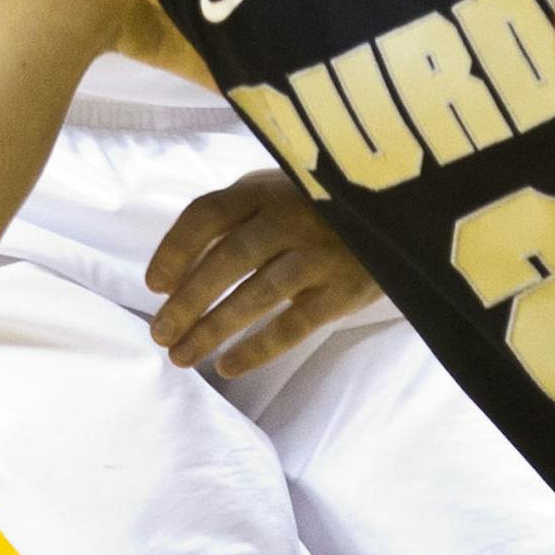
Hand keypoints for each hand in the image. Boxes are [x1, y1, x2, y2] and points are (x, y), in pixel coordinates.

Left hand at [145, 170, 381, 376]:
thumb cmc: (321, 206)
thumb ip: (237, 215)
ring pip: (256, 296)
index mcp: (267, 187)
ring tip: (181, 357)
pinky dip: (258, 348)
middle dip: (187, 301)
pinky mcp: (344, 290)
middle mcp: (291, 216)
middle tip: (159, 334)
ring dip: (212, 330)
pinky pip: (293, 325)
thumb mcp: (280, 189)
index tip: (153, 286)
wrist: (401, 213)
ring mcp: (320, 253)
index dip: (174, 250)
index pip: (207, 214)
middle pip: (227, 260)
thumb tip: (176, 271)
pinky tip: (228, 367)